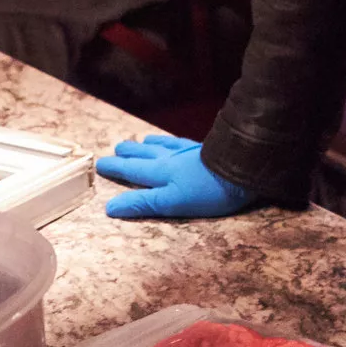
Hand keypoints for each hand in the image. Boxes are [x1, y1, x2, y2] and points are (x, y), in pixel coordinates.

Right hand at [97, 134, 255, 219]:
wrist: (244, 167)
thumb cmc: (208, 190)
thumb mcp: (172, 202)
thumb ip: (143, 203)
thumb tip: (109, 207)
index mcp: (162, 172)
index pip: (133, 170)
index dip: (117, 167)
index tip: (101, 162)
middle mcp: (174, 158)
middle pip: (148, 153)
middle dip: (132, 152)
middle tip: (119, 146)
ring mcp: (192, 152)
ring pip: (167, 145)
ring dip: (154, 143)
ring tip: (145, 139)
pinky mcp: (211, 149)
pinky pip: (185, 143)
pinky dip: (176, 141)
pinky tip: (182, 142)